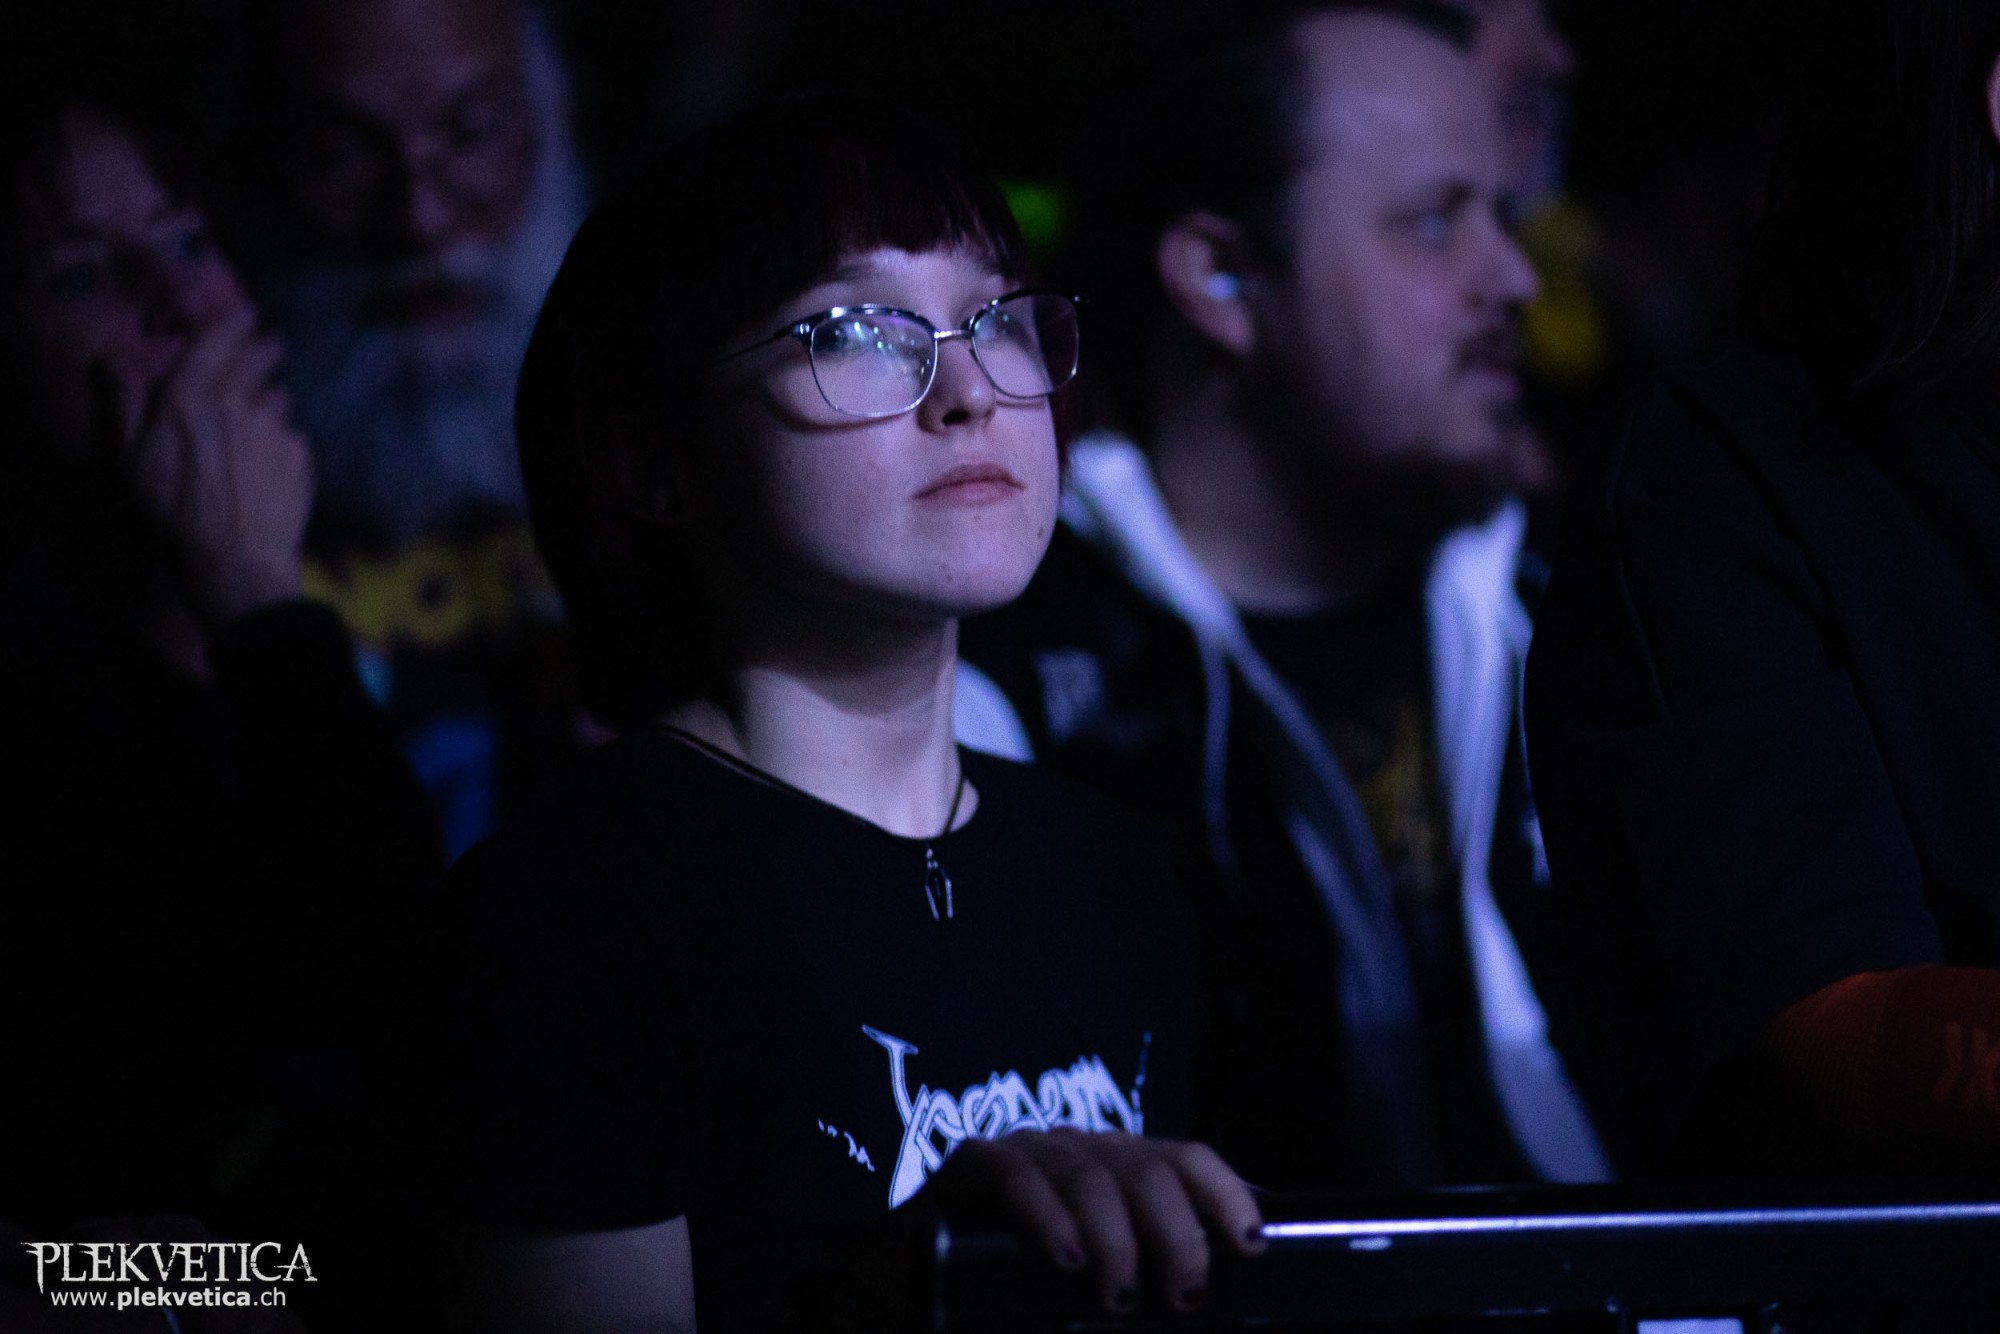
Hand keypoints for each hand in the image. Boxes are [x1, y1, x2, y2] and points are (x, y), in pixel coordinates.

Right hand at [97, 306, 314, 623]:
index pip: (217, 339)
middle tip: (268, 347)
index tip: (246, 313)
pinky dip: (281, 443)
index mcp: (189, 396)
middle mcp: (238, 402)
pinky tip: (267, 468)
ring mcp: (275, 427)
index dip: (233, 322)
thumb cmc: (172, 514)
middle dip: (263, 348)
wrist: (234, 562)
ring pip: (277, 399)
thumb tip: (113, 359)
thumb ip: (126, 402)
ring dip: (270, 402)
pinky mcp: (300, 455)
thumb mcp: (130, 459)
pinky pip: (292, 436)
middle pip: (259, 359)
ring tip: (257, 424)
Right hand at [920, 1129, 1264, 1314]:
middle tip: (1181, 1295)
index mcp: (1123, 1171)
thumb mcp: (1101, 1284)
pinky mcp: (975, 1164)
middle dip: (1176, 1232)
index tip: (1251, 1245)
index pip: (1187, 1161)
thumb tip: (1195, 1309)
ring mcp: (1029, 1152)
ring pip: (1091, 1174)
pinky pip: (1018, 1177)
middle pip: (1148, 1168)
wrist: (918, 1282)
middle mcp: (1083, 1151)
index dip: (1225, 1195)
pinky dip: (1048, 1217)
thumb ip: (1144, 1284)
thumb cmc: (1023, 1291)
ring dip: (1116, 1238)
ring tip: (1118, 1298)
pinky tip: (1067, 1258)